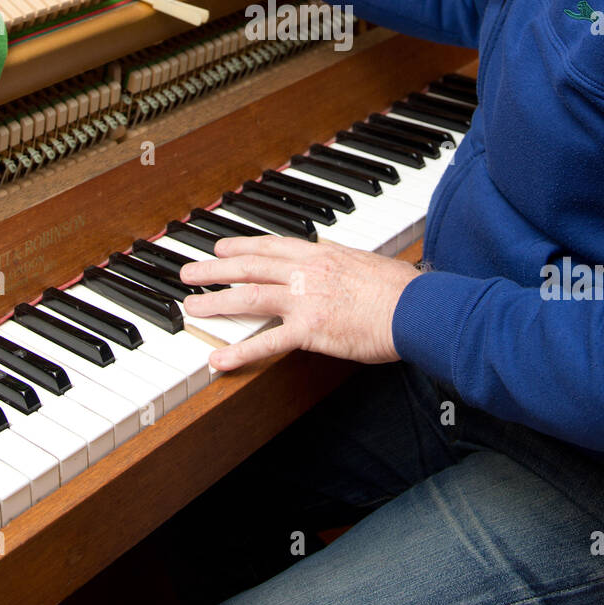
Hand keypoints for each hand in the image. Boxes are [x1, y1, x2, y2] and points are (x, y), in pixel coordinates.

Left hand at [179, 234, 417, 370]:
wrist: (415, 307)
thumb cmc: (399, 288)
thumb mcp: (364, 261)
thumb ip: (340, 259)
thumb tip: (331, 255)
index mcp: (319, 253)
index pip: (269, 244)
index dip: (240, 244)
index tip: (220, 245)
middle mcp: (305, 272)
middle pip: (249, 266)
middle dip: (214, 268)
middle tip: (189, 273)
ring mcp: (304, 300)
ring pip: (248, 296)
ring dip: (215, 301)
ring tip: (191, 308)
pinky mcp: (310, 331)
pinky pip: (267, 342)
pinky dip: (239, 352)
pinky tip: (217, 360)